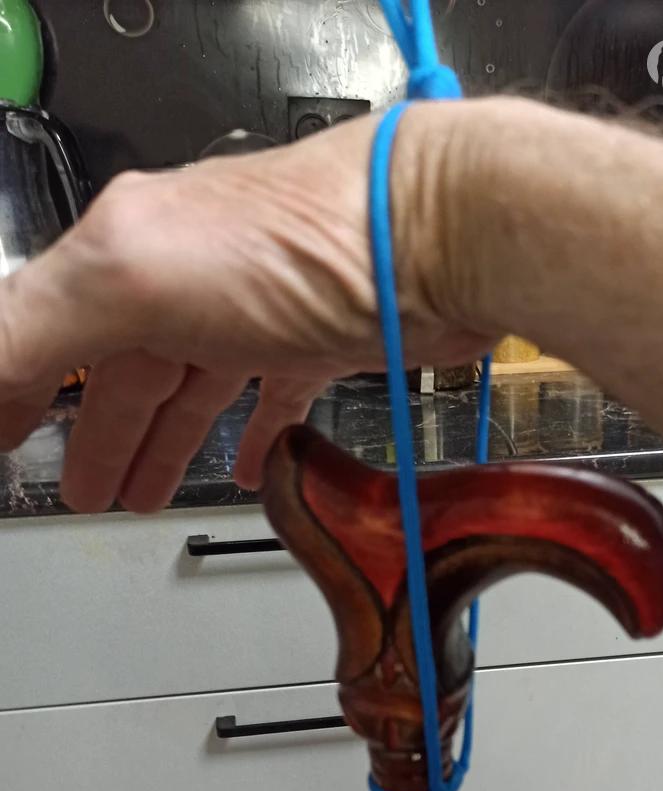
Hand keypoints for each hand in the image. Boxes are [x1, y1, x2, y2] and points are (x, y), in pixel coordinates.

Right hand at [0, 106, 492, 511]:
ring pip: (194, 391)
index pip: (49, 334)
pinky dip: (256, 436)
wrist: (433, 237)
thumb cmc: (303, 243)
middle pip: (125, 376)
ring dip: (165, 444)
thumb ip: (36, 323)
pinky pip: (274, 398)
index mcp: (130, 258)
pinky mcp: (323, 343)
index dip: (19, 391)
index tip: (10, 439)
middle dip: (100, 437)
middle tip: (85, 490)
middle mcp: (191, 279)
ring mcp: (258, 313)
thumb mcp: (133, 276)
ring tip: (146, 494)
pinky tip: (252, 467)